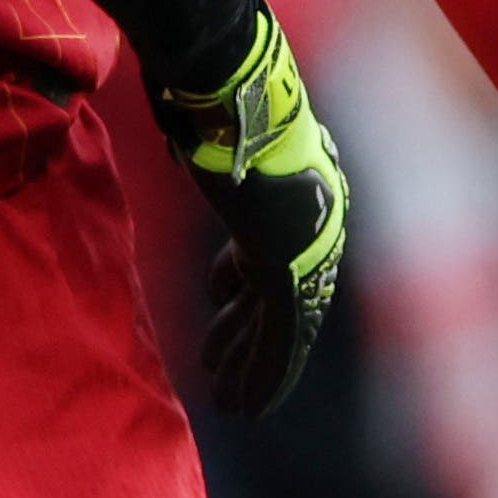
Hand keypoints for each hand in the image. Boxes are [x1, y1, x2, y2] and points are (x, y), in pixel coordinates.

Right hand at [151, 7, 348, 415]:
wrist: (231, 92)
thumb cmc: (214, 103)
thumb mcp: (215, 142)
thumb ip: (210, 163)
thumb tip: (187, 160)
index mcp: (297, 197)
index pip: (266, 261)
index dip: (238, 293)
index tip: (215, 304)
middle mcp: (310, 226)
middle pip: (274, 299)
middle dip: (243, 340)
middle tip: (222, 376)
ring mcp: (303, 246)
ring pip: (278, 327)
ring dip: (249, 367)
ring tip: (230, 405)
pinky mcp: (288, 265)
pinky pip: (280, 336)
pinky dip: (264, 374)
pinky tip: (244, 404)